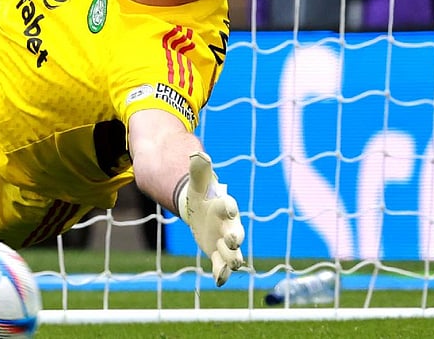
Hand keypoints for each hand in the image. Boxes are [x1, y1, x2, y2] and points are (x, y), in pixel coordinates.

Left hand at [176, 152, 245, 284]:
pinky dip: (221, 272)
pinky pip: (221, 264)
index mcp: (224, 206)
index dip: (229, 207)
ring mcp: (224, 240)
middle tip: (233, 239)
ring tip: (232, 264)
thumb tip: (198, 153)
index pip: (229, 206)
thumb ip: (199, 172)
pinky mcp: (217, 252)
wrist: (201, 211)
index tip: (229, 207)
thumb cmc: (201, 197)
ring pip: (232, 251)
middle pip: (236, 231)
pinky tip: (219, 280)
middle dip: (235, 236)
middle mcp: (229, 224)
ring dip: (232, 257)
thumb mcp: (197, 185)